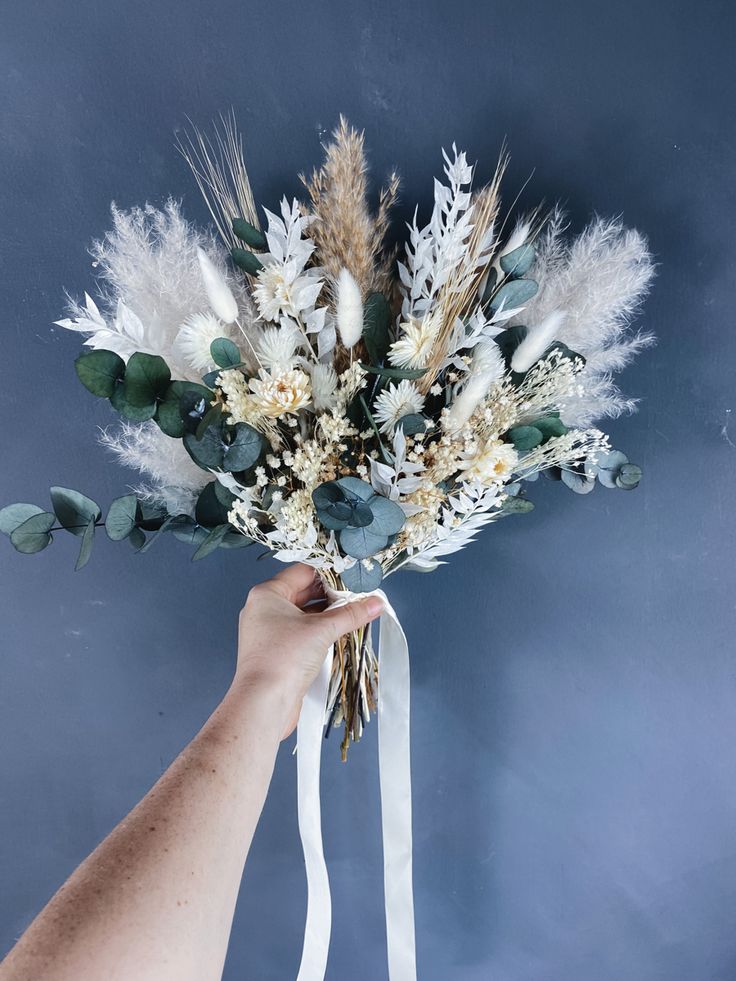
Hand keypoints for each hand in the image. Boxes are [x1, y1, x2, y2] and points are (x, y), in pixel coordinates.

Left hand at [234, 564, 382, 737]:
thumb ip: (351, 614)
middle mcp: (264, 610)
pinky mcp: (276, 651)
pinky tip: (340, 633)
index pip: (302, 572)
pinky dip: (320, 631)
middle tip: (359, 595)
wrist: (264, 703)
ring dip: (328, 615)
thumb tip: (375, 603)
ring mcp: (269, 632)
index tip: (353, 575)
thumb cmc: (283, 659)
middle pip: (304, 593)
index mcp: (267, 594)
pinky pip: (301, 633)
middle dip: (332, 595)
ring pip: (304, 614)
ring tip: (355, 614)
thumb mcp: (322, 630)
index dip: (329, 572)